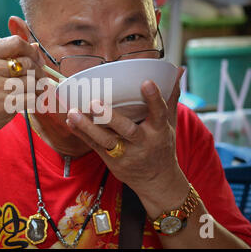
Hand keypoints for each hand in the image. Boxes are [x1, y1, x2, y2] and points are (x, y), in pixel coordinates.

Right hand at [0, 35, 45, 145]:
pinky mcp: (4, 105)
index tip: (36, 59)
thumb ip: (6, 57)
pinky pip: (30, 98)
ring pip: (31, 81)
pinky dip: (33, 100)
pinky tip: (27, 101)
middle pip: (28, 63)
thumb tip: (35, 47)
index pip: (16, 42)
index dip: (31, 51)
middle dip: (38, 71)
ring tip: (32, 91)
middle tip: (38, 78)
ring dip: (36, 87)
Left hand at [66, 68, 188, 215]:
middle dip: (110, 117)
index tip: (146, 82)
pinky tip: (70, 121)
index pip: (159, 113)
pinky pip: (95, 146)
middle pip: (127, 129)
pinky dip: (82, 134)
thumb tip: (179, 70)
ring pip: (105, 140)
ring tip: (74, 113)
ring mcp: (125, 154)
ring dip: (88, 127)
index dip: (154, 98)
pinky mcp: (111, 161)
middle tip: (94, 102)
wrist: (157, 181)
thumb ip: (171, 97)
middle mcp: (142, 143)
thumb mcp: (170, 124)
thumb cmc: (162, 146)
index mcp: (159, 131)